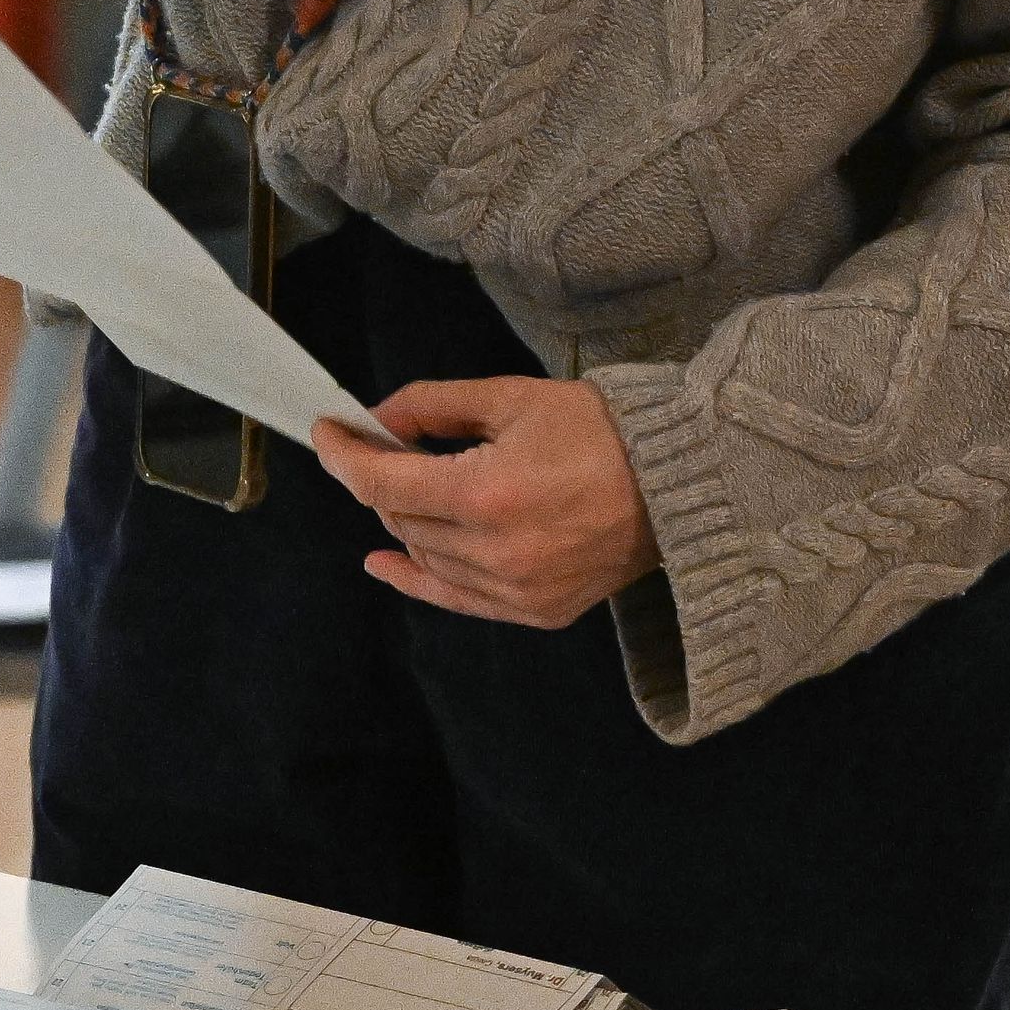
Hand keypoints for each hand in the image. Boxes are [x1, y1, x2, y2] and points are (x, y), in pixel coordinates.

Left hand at [311, 377, 657, 626]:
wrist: (682, 484)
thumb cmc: (603, 431)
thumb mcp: (512, 398)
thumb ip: (434, 406)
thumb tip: (377, 419)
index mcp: (485, 494)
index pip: (381, 484)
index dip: (342, 456)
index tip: (327, 432)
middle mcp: (493, 552)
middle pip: (400, 520)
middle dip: (383, 481)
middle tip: (384, 448)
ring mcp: (516, 590)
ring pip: (424, 558)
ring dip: (408, 522)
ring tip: (416, 487)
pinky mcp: (536, 612)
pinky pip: (456, 598)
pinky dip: (418, 578)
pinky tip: (385, 563)